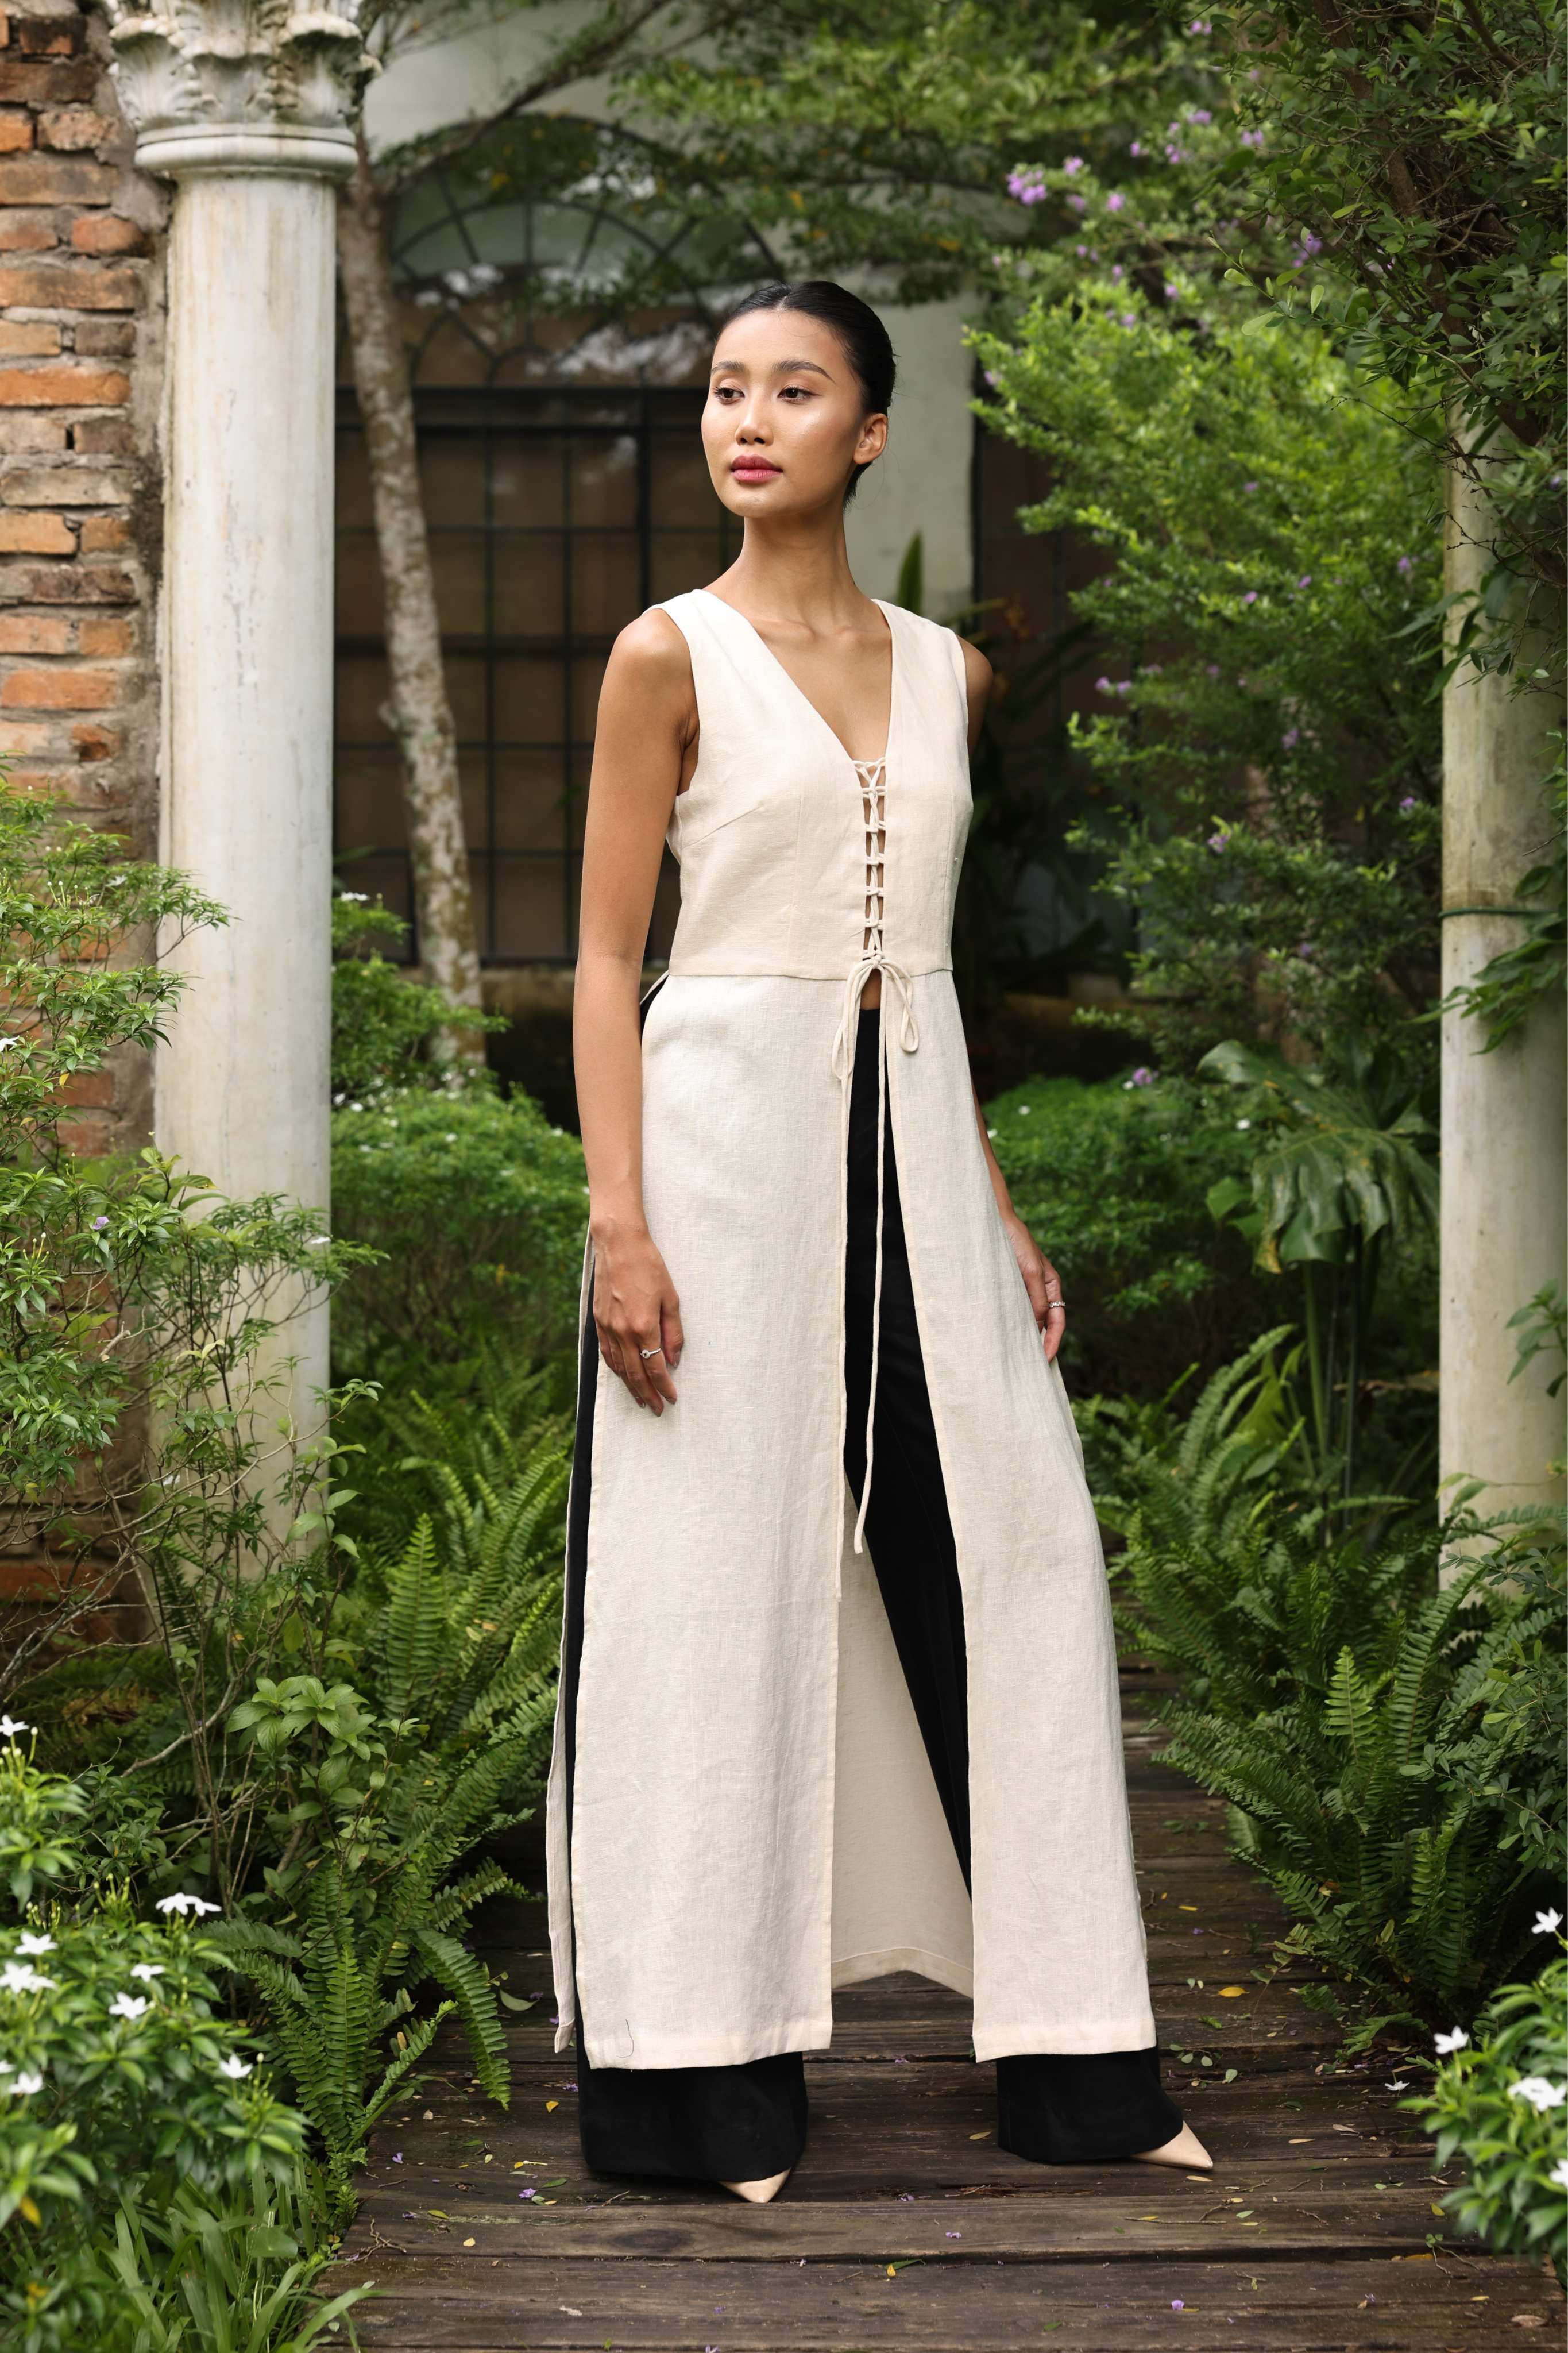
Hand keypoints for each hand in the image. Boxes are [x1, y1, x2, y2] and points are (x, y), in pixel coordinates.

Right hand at [591, 1225, 683, 1413]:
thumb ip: (673, 1332)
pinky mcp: (598, 1321)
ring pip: (619, 1367)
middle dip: (648, 1394)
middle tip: (657, 1409)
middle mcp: (623, 1331)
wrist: (618, 1245)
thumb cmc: (649, 1267)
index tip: (672, 1399)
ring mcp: (607, 1327)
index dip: (664, 1387)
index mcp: (644, 1326)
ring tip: (641, 1399)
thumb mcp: (671, 1298)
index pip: (655, 1367)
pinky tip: (622, 1376)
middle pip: (635, 1374)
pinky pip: (606, 1354)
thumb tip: (674, 1359)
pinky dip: (615, 1370)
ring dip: (630, 1387)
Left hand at [1002, 1210, 1066, 1363]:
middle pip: (1045, 1323)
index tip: (1045, 1360)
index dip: (1052, 1341)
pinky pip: (1012, 1310)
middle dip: (1041, 1344)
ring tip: (1017, 1357)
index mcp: (1051, 1285)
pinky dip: (1010, 1324)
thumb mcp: (1031, 1271)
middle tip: (1031, 1366)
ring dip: (1025, 1336)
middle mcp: (1039, 1289)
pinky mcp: (1007, 1286)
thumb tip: (1039, 1325)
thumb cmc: (1016, 1242)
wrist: (993, 1222)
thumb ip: (1037, 1298)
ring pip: (1028, 1319)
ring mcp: (1023, 1289)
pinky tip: (1001, 1336)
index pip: (1057, 1320)